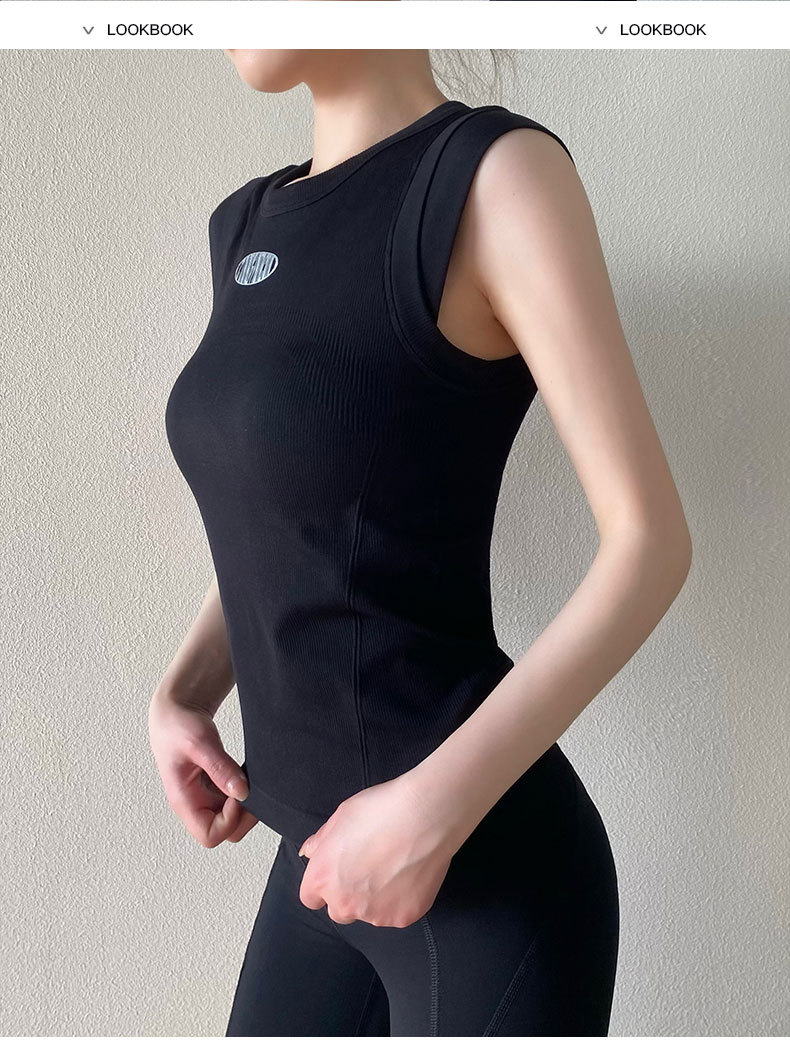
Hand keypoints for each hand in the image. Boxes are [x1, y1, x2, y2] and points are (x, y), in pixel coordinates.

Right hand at [148, 694, 257, 846]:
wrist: (173, 713)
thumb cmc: (177, 726)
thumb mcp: (200, 742)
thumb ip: (220, 768)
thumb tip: (241, 792)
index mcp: (183, 801)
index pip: (210, 834)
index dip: (230, 820)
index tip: (239, 793)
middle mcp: (193, 804)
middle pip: (224, 832)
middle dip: (243, 816)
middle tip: (253, 788)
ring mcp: (203, 798)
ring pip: (231, 819)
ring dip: (245, 805)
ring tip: (251, 779)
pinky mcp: (213, 789)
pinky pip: (232, 803)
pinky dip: (244, 793)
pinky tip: (246, 776)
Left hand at [297, 774, 456, 927]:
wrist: (425, 816)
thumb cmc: (381, 810)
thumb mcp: (340, 816)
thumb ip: (321, 840)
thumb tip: (311, 852)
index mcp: (322, 878)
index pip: (310, 897)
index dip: (324, 885)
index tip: (338, 873)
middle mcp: (344, 903)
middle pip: (339, 910)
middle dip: (349, 895)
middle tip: (369, 869)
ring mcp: (374, 914)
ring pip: (369, 913)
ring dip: (376, 898)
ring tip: (395, 867)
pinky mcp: (403, 917)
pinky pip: (397, 913)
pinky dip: (402, 900)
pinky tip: (410, 874)